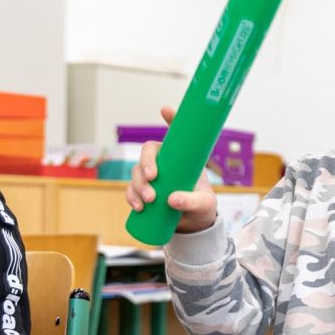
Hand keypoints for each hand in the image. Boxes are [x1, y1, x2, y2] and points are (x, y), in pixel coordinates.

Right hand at [124, 106, 217, 233]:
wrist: (193, 225)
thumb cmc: (202, 207)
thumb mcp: (203, 204)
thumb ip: (191, 201)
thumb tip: (172, 200)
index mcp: (181, 159)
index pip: (176, 135)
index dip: (171, 119)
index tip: (165, 110)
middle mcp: (164, 163)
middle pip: (148, 151)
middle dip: (146, 162)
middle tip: (152, 177)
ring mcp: (151, 177)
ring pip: (136, 171)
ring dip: (139, 184)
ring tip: (150, 200)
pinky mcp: (143, 192)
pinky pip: (131, 190)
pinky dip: (132, 197)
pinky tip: (138, 206)